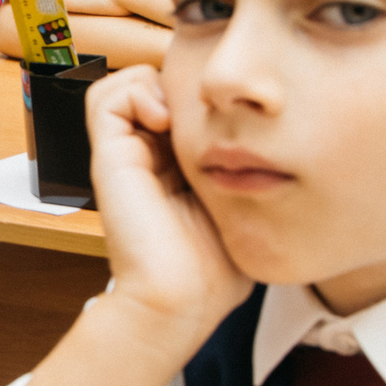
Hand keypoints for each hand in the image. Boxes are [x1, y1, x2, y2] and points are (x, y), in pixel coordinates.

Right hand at [87, 65, 248, 336]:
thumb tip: (279, 155)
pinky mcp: (108, 157)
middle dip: (183, 83)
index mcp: (175, 168)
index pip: (182, 104)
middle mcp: (146, 156)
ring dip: (153, 83)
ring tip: (178, 114)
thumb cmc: (213, 272)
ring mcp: (124, 155)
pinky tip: (164, 120)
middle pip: (154, 86)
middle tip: (209, 107)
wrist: (178, 302)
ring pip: (125, 83)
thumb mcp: (242, 212)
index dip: (204, 95)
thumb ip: (249, 181)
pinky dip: (136, 92)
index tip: (233, 110)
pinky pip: (106, 96)